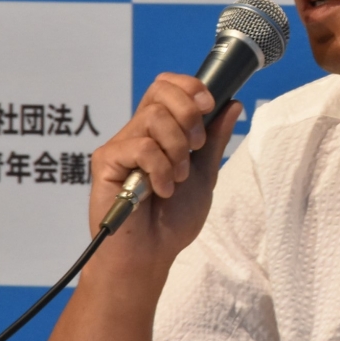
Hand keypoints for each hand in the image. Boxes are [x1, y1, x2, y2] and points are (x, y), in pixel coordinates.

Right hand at [84, 73, 241, 289]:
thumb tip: (233, 103)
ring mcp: (121, 145)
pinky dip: (159, 170)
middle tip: (195, 148)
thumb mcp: (205, 174)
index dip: (189, 86)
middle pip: (160, 91)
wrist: (151, 255)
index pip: (167, 85)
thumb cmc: (173, 220)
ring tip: (176, 179)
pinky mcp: (106, 162)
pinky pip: (140, 147)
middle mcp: (138, 132)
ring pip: (154, 118)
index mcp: (160, 130)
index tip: (209, 105)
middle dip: (189, 115)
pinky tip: (159, 191)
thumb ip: (214, 139)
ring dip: (177, 151)